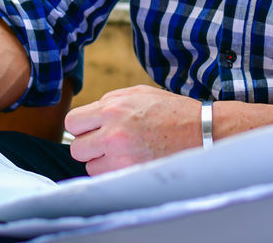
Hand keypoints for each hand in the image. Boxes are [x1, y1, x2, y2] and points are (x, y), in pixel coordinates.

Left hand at [64, 85, 200, 174]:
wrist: (200, 130)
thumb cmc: (170, 110)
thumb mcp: (138, 93)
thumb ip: (109, 101)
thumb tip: (89, 115)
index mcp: (112, 108)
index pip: (72, 123)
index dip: (81, 126)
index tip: (91, 128)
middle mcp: (113, 133)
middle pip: (76, 148)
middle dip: (89, 146)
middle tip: (106, 142)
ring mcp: (121, 157)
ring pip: (90, 167)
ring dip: (101, 162)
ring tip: (123, 152)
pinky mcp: (131, 174)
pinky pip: (107, 179)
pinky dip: (114, 173)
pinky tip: (130, 162)